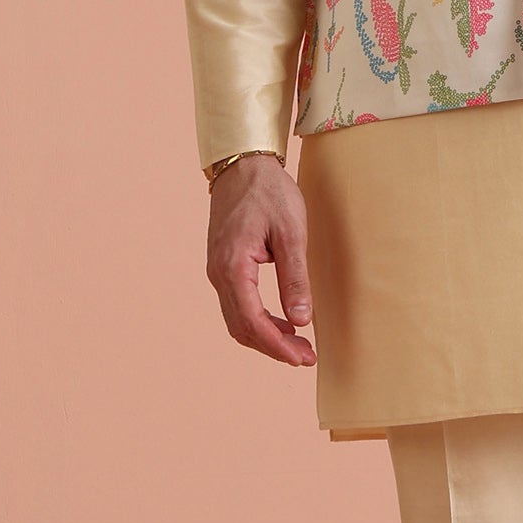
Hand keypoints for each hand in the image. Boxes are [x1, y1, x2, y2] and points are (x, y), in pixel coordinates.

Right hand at [205, 154, 316, 367]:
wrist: (243, 165)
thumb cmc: (269, 192)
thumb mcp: (291, 233)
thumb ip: (295, 278)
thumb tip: (302, 320)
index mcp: (233, 266)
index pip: (252, 321)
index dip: (278, 346)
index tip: (302, 357)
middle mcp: (218, 273)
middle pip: (241, 327)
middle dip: (273, 348)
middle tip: (306, 356)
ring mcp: (217, 271)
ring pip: (236, 320)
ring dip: (265, 337)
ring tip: (297, 344)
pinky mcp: (222, 266)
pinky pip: (236, 305)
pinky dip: (257, 321)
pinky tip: (281, 322)